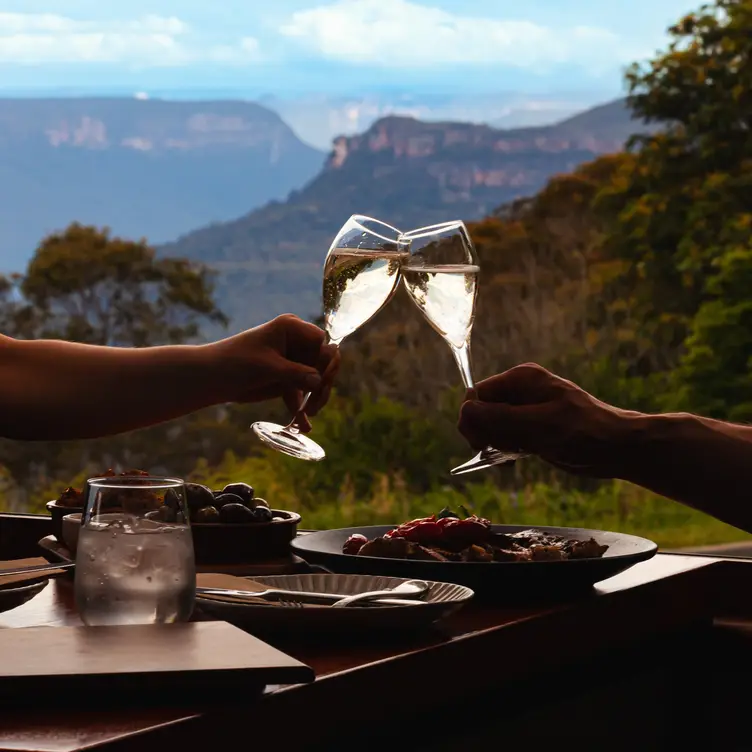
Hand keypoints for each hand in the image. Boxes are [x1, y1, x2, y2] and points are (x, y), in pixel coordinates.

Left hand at [208, 314, 339, 430]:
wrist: (211, 378)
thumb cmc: (236, 362)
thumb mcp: (268, 367)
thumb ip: (296, 373)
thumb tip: (320, 382)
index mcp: (292, 328)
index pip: (322, 342)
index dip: (327, 360)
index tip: (323, 380)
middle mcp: (296, 342)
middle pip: (323, 363)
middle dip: (322, 384)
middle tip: (315, 405)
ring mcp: (293, 362)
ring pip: (316, 381)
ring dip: (314, 399)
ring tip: (308, 415)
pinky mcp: (287, 379)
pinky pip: (302, 394)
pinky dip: (303, 409)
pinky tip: (303, 425)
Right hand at [457, 363, 630, 477]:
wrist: (619, 448)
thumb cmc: (584, 433)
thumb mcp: (538, 426)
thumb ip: (500, 419)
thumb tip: (465, 412)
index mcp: (521, 379)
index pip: (477, 395)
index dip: (473, 420)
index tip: (482, 444)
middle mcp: (521, 389)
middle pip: (483, 409)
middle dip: (486, 433)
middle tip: (506, 450)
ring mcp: (527, 407)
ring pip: (493, 424)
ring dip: (497, 442)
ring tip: (517, 454)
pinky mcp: (534, 425)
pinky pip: (507, 433)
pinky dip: (507, 447)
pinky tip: (517, 458)